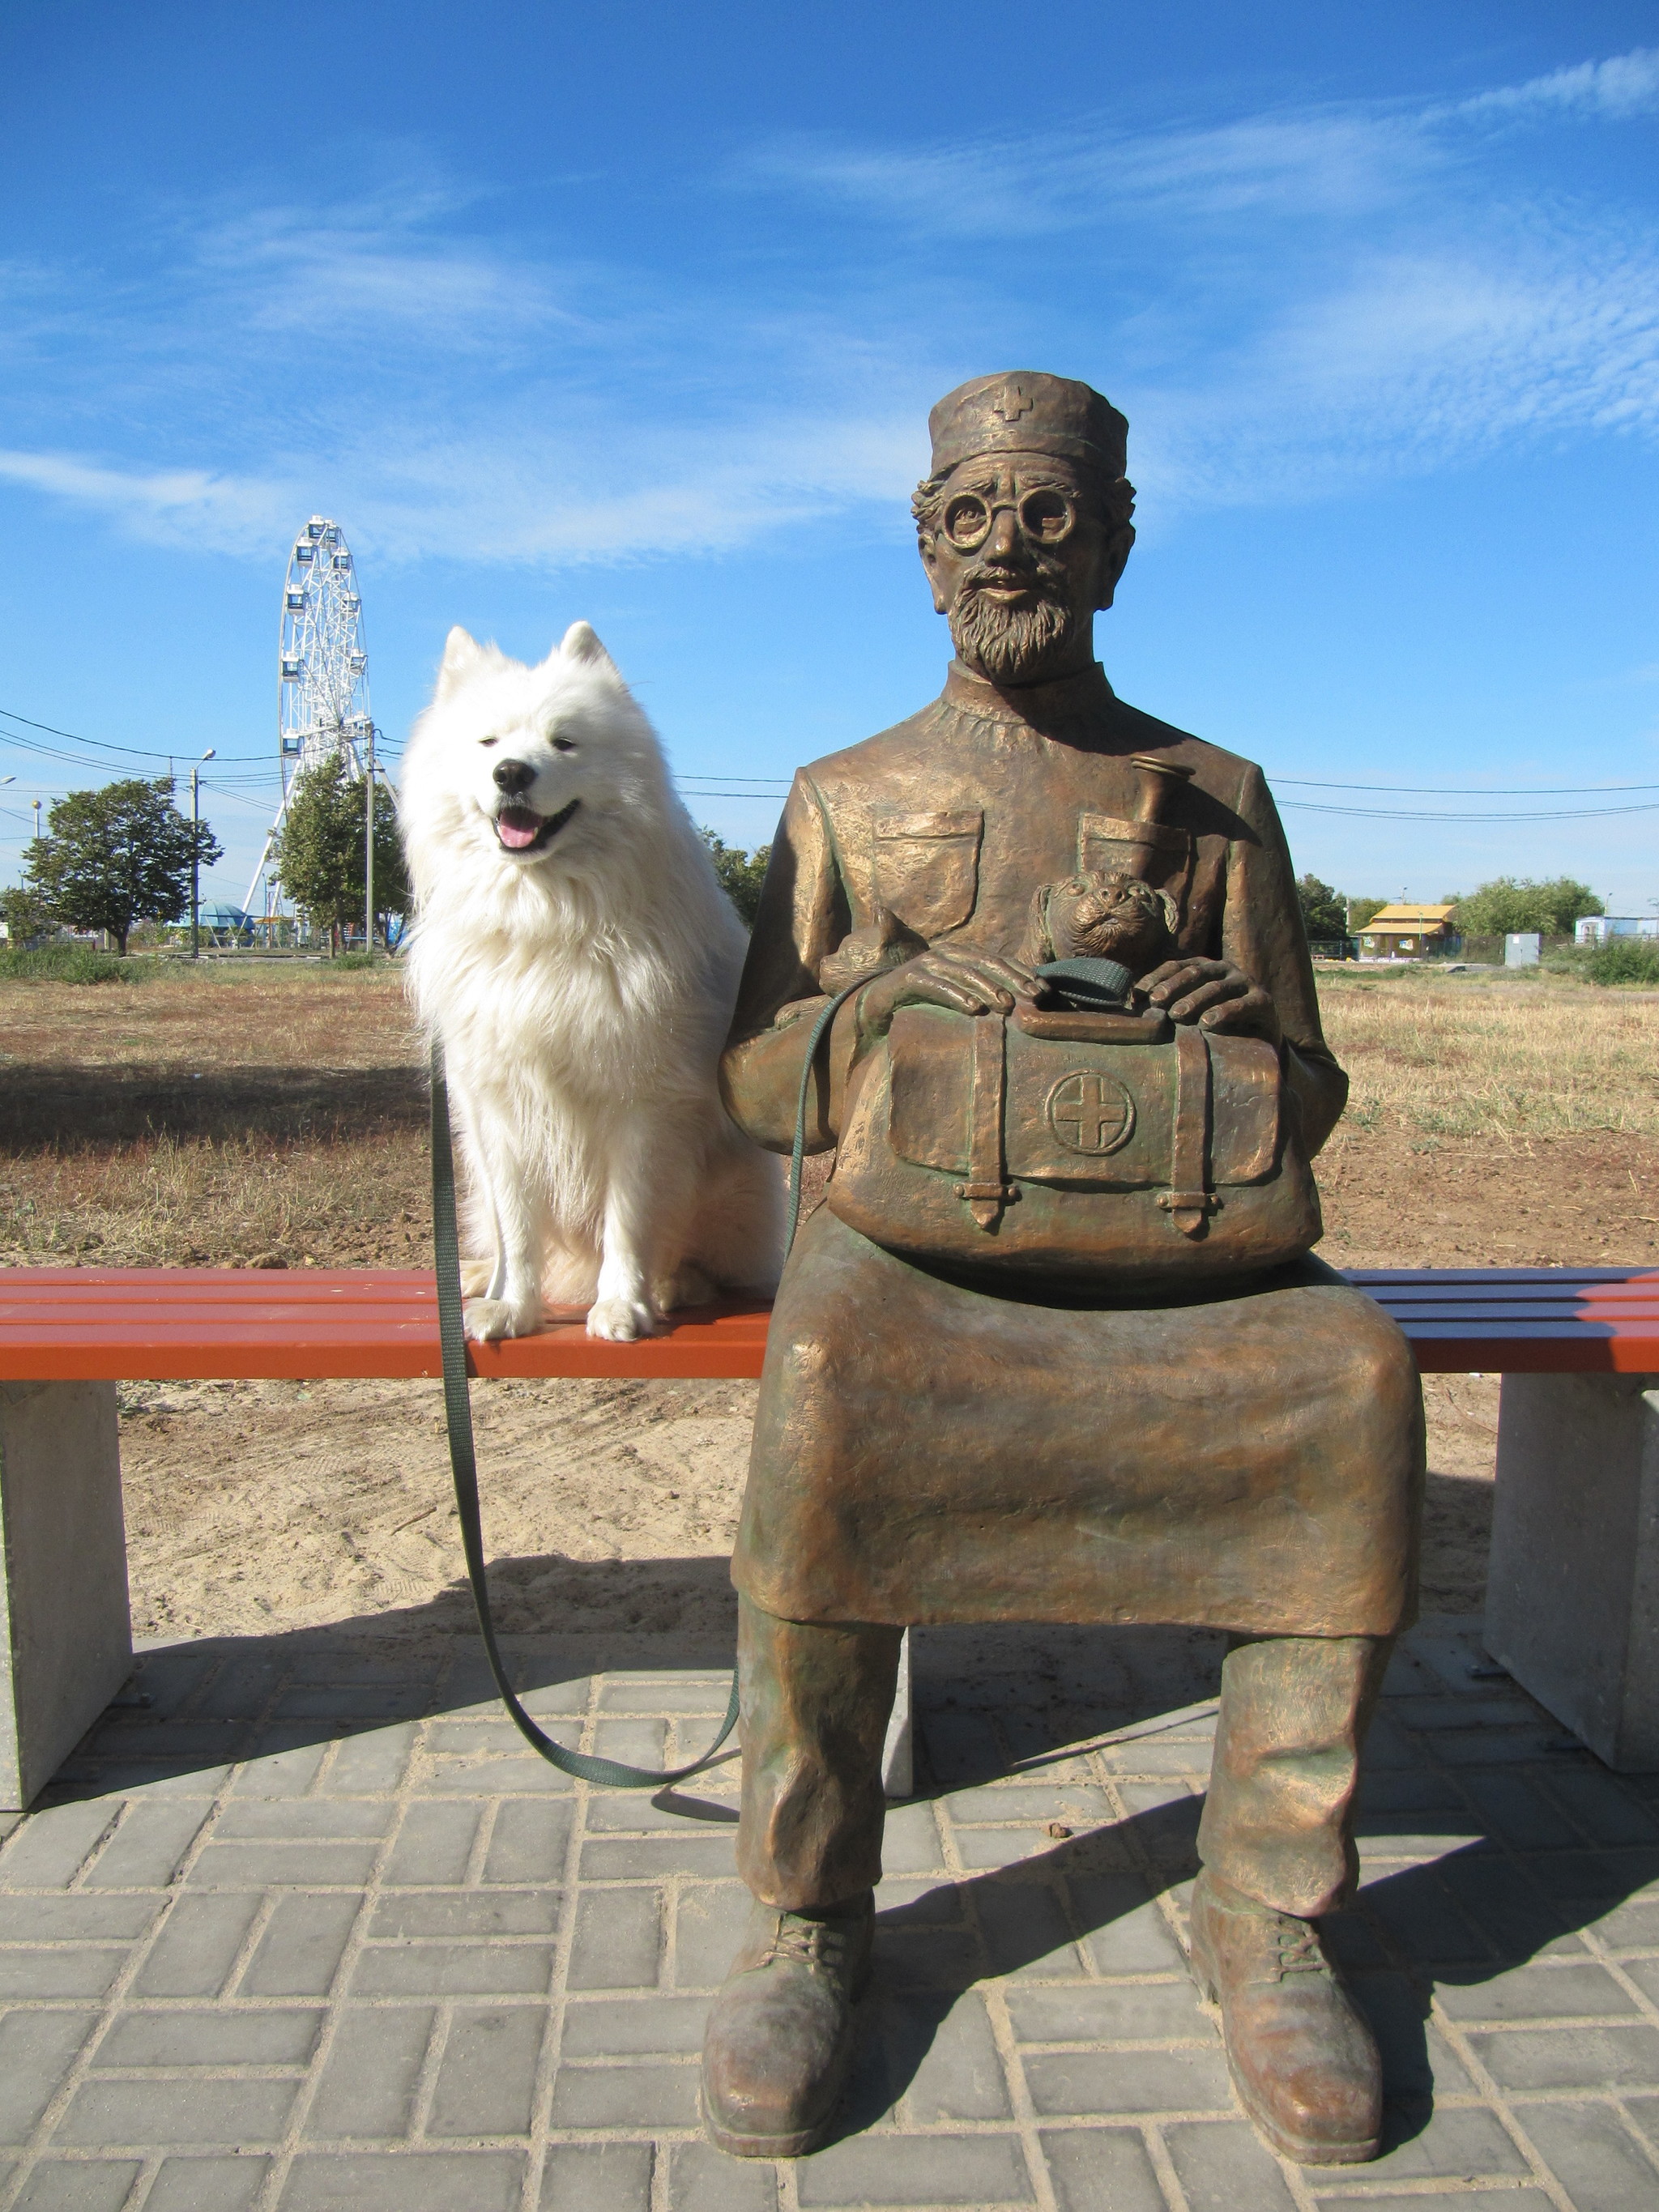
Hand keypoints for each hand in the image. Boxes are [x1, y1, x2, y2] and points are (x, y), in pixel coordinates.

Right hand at [855, 942, 1040, 1041]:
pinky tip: (972, 1009)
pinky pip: (936, 985)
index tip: (1044, 992)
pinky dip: (956, 995)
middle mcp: (948, 953)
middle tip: (1032, 998)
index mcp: (964, 954)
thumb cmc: (926, 999)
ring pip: (964, 973)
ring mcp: (928, 963)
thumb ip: (983, 993)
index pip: (1000, 960)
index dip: (1023, 973)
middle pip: (986, 963)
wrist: (881, 1002)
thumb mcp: (957, 994)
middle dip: (1012, 979)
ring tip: (1006, 1005)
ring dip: (987, 987)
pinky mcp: (910, 977)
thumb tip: (1021, 1003)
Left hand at [1137, 956, 1280, 1042]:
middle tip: (1156, 1003)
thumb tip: (1134, 1005)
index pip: (1177, 966)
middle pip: (1195, 973)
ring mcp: (1244, 983)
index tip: (1140, 994)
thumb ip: (1169, 1005)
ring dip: (1195, 1000)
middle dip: (1173, 987)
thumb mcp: (1193, 1012)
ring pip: (1216, 987)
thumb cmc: (1218, 1023)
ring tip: (1177, 1015)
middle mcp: (1224, 970)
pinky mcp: (1262, 1001)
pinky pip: (1242, 1004)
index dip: (1157, 977)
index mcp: (1204, 968)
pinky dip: (1224, 1012)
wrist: (1262, 1037)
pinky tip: (1208, 1023)